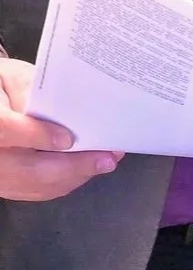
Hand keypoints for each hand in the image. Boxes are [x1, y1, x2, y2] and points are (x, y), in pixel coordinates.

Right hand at [0, 58, 122, 200]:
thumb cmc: (1, 89)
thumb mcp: (12, 78)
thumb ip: (29, 89)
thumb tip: (59, 105)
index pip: (7, 131)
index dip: (38, 135)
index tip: (68, 138)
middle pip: (30, 169)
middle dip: (74, 165)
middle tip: (106, 158)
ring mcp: (0, 176)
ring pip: (37, 185)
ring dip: (75, 176)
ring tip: (104, 162)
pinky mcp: (8, 186)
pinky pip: (37, 191)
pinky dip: (65, 182)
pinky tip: (85, 170)